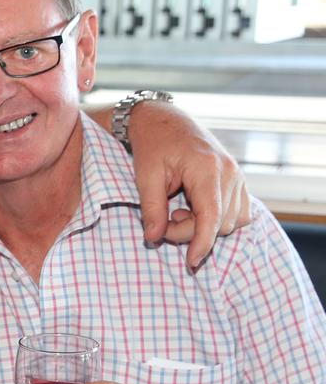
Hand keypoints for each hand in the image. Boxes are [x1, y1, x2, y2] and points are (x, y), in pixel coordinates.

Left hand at [128, 101, 251, 268]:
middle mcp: (230, 172)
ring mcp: (238, 175)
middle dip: (190, 232)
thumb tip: (153, 239)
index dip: (202, 243)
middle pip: (220, 223)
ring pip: (232, 221)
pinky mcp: (237, 180)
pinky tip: (192, 208)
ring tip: (177, 211)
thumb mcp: (145, 176)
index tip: (191, 262)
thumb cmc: (153, 145)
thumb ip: (151, 209)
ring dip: (203, 226)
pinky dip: (216, 219)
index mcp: (208, 168)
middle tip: (162, 223)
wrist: (165, 120)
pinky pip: (237, 212)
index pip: (212, 216)